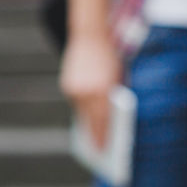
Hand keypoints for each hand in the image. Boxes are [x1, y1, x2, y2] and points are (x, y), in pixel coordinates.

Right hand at [59, 33, 121, 148]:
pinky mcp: (67, 85)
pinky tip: (86, 118)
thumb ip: (115, 98)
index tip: (103, 151)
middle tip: (97, 150)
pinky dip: (82, 110)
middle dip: (93, 135)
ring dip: (86, 123)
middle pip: (90, 121)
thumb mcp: (119, 78)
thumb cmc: (110, 57)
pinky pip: (76, 103)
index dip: (102, 138)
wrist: (90, 35)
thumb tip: (112, 121)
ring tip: (91, 137)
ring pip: (81, 113)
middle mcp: (87, 92)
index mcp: (103, 91)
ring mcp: (74, 89)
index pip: (103, 122)